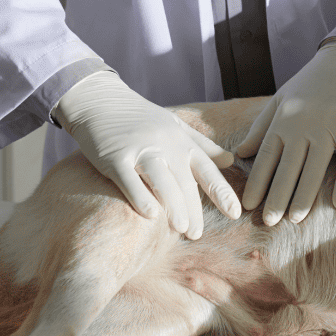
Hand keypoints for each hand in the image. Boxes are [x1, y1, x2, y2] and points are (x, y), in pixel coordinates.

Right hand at [52, 71, 241, 238]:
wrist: (100, 100)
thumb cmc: (140, 118)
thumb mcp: (175, 126)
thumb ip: (203, 145)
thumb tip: (232, 160)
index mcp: (181, 140)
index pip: (207, 169)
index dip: (222, 191)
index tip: (236, 213)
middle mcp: (165, 144)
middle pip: (185, 180)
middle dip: (194, 209)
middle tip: (197, 234)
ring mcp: (140, 149)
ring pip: (162, 180)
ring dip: (174, 205)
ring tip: (182, 229)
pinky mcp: (114, 156)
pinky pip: (129, 179)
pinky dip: (140, 196)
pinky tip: (150, 215)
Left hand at [234, 40, 335, 225]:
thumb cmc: (310, 82)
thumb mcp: (280, 100)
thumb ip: (260, 128)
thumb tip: (240, 154)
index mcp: (284, 119)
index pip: (266, 157)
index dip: (256, 183)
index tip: (248, 205)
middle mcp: (304, 125)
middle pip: (288, 169)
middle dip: (277, 197)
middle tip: (269, 222)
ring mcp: (330, 127)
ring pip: (315, 169)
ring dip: (305, 196)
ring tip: (296, 218)